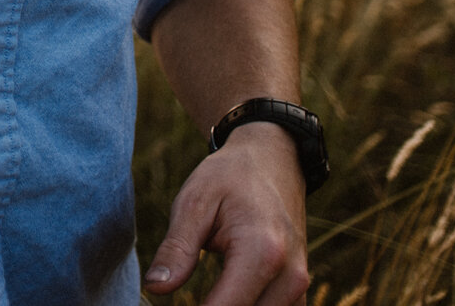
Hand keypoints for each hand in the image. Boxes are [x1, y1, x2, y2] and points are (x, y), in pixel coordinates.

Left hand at [144, 124, 308, 305]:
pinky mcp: (298, 292)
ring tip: (201, 294)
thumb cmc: (229, 177)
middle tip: (174, 285)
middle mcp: (289, 277)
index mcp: (262, 252)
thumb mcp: (194, 202)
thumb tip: (155, 288)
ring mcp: (299, 287)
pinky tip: (221, 298)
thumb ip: (177, 249)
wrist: (273, 161)